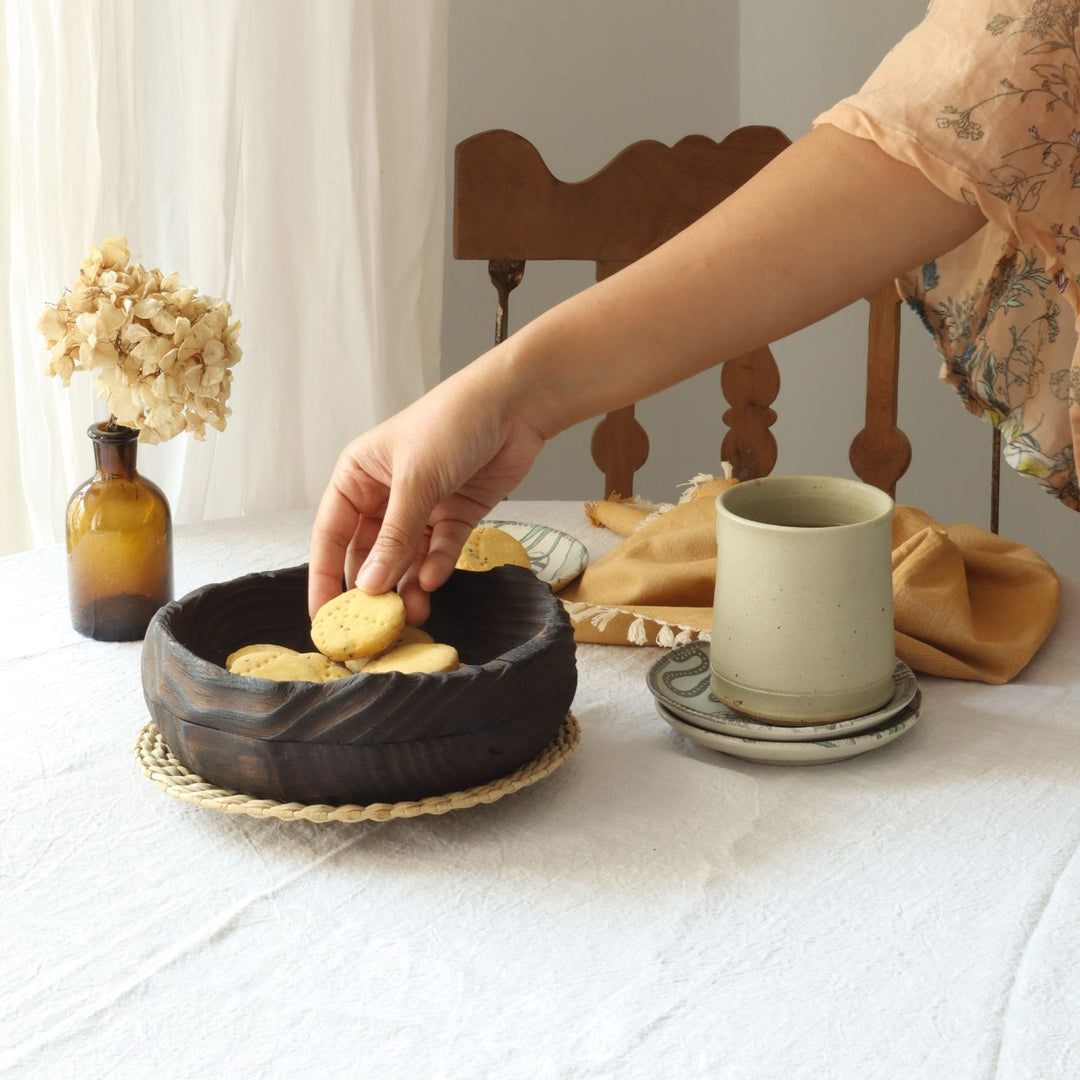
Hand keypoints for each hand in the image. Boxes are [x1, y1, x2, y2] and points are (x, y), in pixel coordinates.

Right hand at [307, 364, 544, 623]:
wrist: (515, 405)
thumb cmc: (452, 422)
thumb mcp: (416, 480)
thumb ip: (394, 537)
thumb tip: (371, 586)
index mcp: (357, 477)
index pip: (331, 535)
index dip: (324, 577)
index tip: (324, 618)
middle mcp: (385, 494)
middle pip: (369, 553)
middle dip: (372, 588)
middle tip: (373, 628)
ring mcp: (422, 506)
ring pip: (406, 558)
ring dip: (407, 586)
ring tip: (412, 616)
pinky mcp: (456, 515)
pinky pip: (440, 550)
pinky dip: (437, 566)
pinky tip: (433, 583)